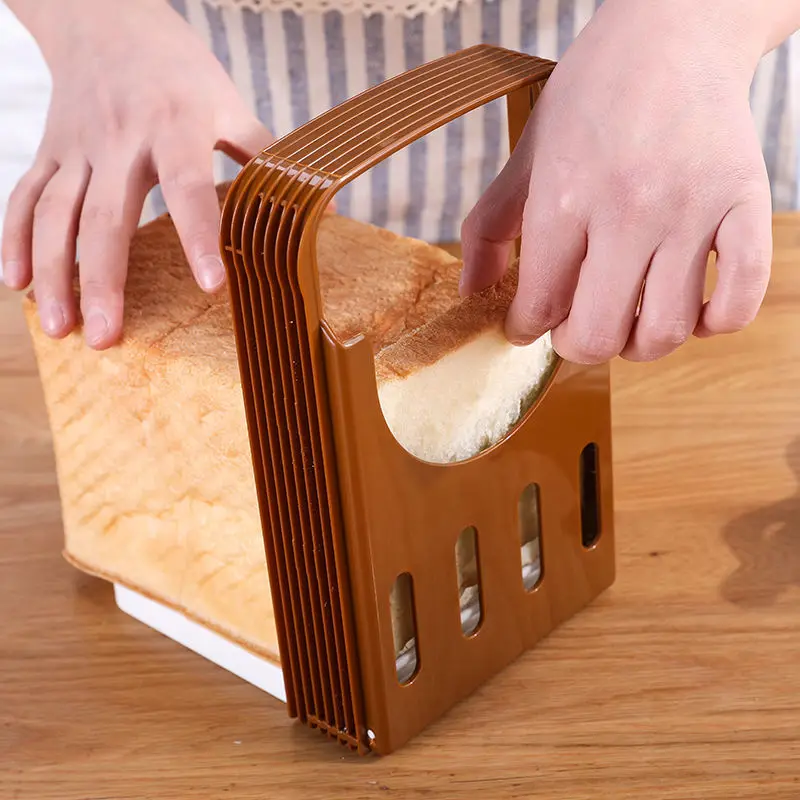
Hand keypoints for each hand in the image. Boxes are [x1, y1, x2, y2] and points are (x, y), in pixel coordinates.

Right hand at [2, 0, 271, 348]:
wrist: (104, 16)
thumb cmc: (179, 69)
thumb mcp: (228, 102)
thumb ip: (265, 155)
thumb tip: (320, 207)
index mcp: (175, 125)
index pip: (188, 185)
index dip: (200, 234)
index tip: (212, 284)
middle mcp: (119, 138)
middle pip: (106, 216)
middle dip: (104, 279)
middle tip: (108, 336)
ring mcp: (76, 146)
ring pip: (54, 214)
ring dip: (54, 273)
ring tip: (59, 328)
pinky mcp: (48, 150)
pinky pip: (24, 197)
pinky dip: (15, 239)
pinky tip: (17, 284)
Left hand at [461, 0, 773, 362]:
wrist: (675, 32)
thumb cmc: (593, 96)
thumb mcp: (526, 154)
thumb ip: (490, 228)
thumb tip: (471, 293)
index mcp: (566, 196)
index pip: (540, 304)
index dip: (526, 328)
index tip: (529, 323)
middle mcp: (630, 208)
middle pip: (599, 333)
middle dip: (576, 345)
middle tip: (574, 325)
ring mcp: (693, 210)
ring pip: (665, 331)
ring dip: (638, 344)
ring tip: (627, 319)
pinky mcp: (747, 205)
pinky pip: (738, 302)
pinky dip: (712, 324)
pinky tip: (690, 309)